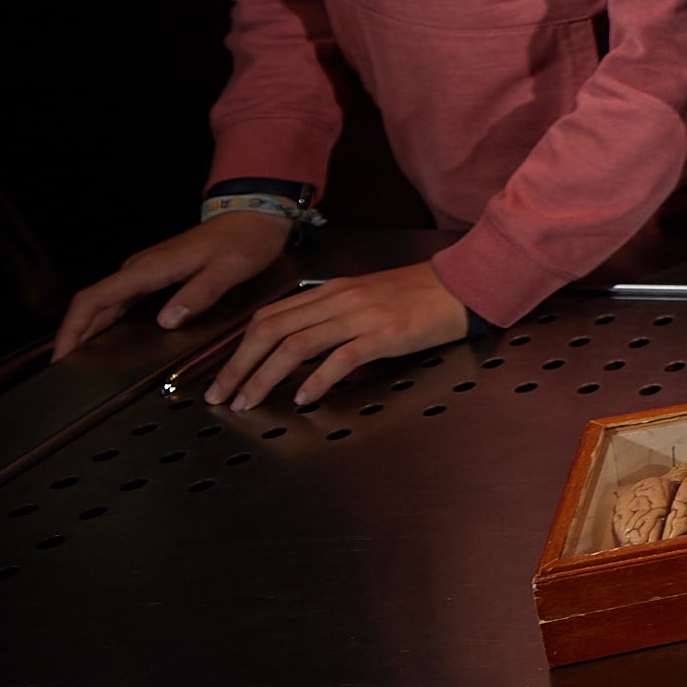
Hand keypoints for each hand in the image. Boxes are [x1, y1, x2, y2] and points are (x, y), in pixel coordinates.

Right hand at [56, 211, 291, 356]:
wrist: (254, 215)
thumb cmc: (244, 240)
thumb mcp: (228, 269)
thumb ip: (198, 294)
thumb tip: (167, 320)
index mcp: (150, 269)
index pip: (95, 299)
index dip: (73, 328)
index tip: (62, 355)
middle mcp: (141, 269)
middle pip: (93, 304)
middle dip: (74, 335)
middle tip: (67, 369)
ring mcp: (147, 271)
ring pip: (105, 302)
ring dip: (88, 329)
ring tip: (82, 360)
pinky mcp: (156, 274)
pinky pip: (122, 300)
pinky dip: (108, 320)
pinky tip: (110, 339)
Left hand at [206, 262, 467, 409]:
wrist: (465, 284)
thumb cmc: (420, 294)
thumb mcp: (367, 296)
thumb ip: (332, 315)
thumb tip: (300, 346)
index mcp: (332, 291)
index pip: (269, 316)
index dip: (238, 349)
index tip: (224, 377)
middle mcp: (339, 300)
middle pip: (271, 331)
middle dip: (239, 366)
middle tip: (221, 396)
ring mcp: (361, 316)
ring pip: (296, 345)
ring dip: (264, 377)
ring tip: (248, 402)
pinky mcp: (385, 334)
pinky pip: (340, 358)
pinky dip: (315, 381)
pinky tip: (303, 398)